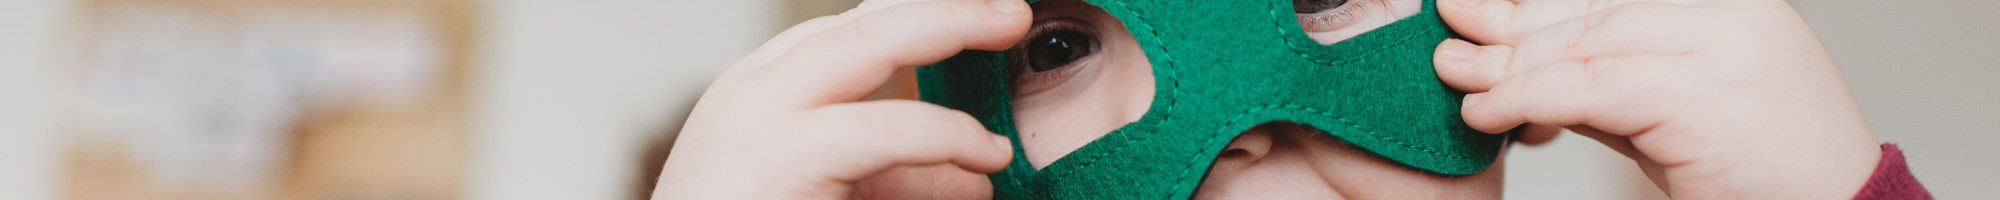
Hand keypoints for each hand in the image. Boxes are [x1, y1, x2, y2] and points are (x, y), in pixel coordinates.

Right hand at [653, 0, 1029, 198]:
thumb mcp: (840, 194)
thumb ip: (900, 176)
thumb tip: (975, 176)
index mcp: (761, 90)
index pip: (849, 31)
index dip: (917, 16)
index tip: (975, 13)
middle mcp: (756, 88)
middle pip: (865, 21)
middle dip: (945, 9)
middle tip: (1008, 12)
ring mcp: (762, 113)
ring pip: (872, 40)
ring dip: (951, 28)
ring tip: (1011, 32)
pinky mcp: (782, 154)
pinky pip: (884, 128)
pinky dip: (945, 135)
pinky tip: (986, 153)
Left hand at [1431, 0, 1881, 197]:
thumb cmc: (1760, 174)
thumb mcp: (1668, 111)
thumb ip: (1606, 80)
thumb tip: (1518, 64)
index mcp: (1724, 4)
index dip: (1533, 6)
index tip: (1475, 12)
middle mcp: (1724, 12)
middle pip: (1586, 14)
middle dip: (1509, 31)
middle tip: (1451, 40)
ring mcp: (1717, 45)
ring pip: (1579, 46)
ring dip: (1505, 67)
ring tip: (1457, 79)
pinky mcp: (1699, 92)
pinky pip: (1588, 87)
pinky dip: (1525, 97)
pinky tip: (1487, 112)